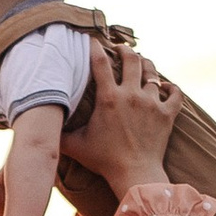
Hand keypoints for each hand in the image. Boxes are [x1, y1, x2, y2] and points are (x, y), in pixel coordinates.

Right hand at [58, 44, 177, 198]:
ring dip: (147, 66)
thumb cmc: (104, 161)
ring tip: (142, 64)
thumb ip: (58, 133)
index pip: (100, 63)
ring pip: (153, 73)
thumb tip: (40, 126)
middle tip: (121, 48)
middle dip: (125, 49)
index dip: (95, 48)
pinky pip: (175, 94)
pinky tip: (166, 86)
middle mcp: (131, 95)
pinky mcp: (167, 114)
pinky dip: (171, 88)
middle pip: (132, 59)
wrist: (134, 174)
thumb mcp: (76, 145)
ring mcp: (151, 103)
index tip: (94, 41)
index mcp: (109, 98)